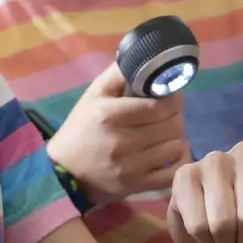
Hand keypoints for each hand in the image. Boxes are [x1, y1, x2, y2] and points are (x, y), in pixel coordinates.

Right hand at [47, 61, 189, 202]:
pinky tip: (170, 151)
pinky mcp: (136, 186)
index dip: (173, 99)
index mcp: (111, 115)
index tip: (172, 96)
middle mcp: (122, 142)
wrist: (64, 171)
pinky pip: (172, 173)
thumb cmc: (82, 126)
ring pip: (175, 146)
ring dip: (176, 136)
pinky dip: (177, 160)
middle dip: (175, 115)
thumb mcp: (94, 93)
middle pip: (171, 125)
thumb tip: (144, 56)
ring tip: (167, 131)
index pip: (159, 106)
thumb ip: (119, 73)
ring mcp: (130, 167)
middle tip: (169, 113)